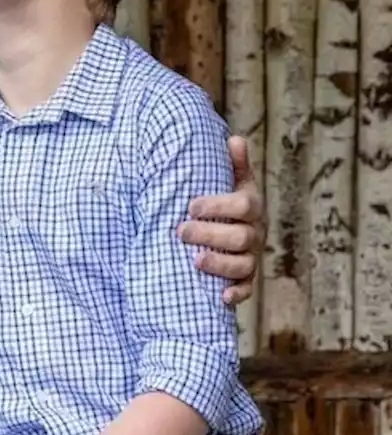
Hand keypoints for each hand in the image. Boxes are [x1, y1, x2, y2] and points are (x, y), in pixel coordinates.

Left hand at [179, 135, 263, 305]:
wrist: (231, 228)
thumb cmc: (225, 201)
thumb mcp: (231, 181)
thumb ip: (233, 164)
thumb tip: (234, 138)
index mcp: (251, 207)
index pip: (243, 206)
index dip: (218, 206)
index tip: (191, 206)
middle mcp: (255, 233)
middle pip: (240, 238)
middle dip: (209, 235)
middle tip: (180, 231)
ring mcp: (251, 258)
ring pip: (243, 266)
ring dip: (219, 264)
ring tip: (194, 261)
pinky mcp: (246, 279)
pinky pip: (246, 290)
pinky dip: (235, 294)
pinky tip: (220, 296)